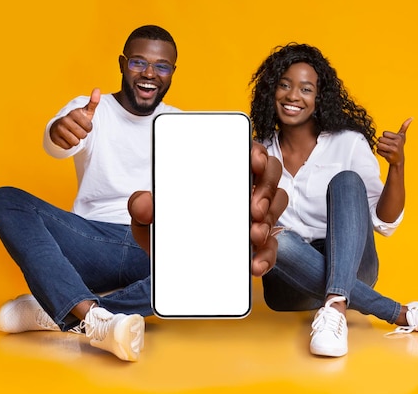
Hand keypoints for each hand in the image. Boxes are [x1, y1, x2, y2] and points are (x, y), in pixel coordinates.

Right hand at [49, 88, 99, 148]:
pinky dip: (68, 145)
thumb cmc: (77, 119)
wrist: (60, 126)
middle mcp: (65, 120)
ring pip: (75, 142)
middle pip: (82, 135)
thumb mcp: (86, 112)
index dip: (88, 128)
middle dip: (82, 135)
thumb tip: (97, 89)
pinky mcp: (54, 138)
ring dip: (76, 140)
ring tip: (72, 134)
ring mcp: (58, 129)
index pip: (89, 128)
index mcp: (74, 113)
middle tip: (77, 129)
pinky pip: (68, 147)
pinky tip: (66, 138)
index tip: (83, 124)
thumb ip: (93, 102)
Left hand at [127, 142, 287, 276]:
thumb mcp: (148, 216)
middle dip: (267, 189)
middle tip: (254, 206)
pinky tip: (254, 264)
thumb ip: (140, 207)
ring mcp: (254, 215)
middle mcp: (242, 189)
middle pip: (270, 175)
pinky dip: (267, 255)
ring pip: (277, 206)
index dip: (256, 153)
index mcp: (220, 173)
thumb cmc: (165, 229)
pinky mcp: (258, 244)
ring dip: (269, 220)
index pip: (246, 152)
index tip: (254, 162)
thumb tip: (144, 203)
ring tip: (253, 235)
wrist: (169, 263)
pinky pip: (271, 247)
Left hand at [376, 117, 412, 165]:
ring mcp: (393, 150)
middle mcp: (397, 143)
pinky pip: (378, 151)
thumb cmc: (399, 145)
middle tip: (388, 146)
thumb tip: (411, 117)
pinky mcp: (389, 156)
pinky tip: (386, 154)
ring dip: (380, 147)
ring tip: (386, 149)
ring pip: (378, 145)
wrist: (399, 160)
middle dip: (382, 142)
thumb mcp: (402, 136)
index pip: (384, 133)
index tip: (391, 141)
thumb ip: (404, 127)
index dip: (386, 137)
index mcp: (399, 137)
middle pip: (380, 139)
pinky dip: (380, 152)